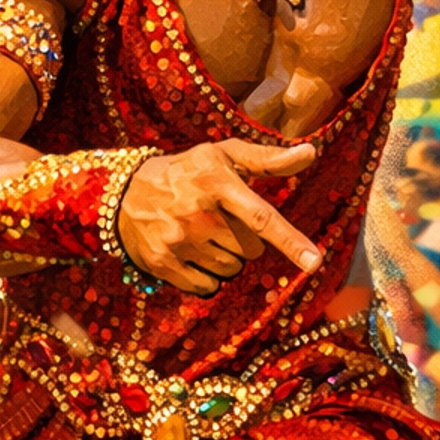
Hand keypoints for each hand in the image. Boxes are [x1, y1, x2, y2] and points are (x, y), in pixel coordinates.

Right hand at [117, 138, 319, 297]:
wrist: (125, 192)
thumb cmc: (187, 171)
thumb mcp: (222, 156)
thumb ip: (267, 158)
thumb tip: (310, 153)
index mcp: (217, 182)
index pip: (261, 217)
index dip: (290, 241)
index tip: (314, 262)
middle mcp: (198, 213)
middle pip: (251, 250)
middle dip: (245, 240)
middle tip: (221, 221)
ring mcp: (178, 240)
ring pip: (230, 269)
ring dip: (225, 257)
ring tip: (202, 235)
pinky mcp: (163, 263)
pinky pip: (207, 286)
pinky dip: (206, 276)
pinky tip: (190, 253)